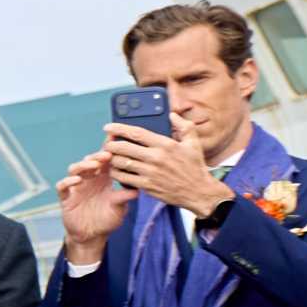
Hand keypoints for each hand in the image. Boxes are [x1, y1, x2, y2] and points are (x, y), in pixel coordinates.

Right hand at [53, 149, 126, 263]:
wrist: (92, 236)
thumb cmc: (108, 220)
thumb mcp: (119, 208)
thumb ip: (124, 197)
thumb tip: (137, 189)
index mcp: (103, 178)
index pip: (105, 160)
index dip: (108, 148)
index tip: (115, 137)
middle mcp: (89, 179)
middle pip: (90, 161)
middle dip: (97, 156)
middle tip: (107, 155)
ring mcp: (76, 187)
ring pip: (75, 169)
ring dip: (84, 166)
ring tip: (93, 166)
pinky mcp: (66, 197)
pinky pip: (63, 186)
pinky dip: (68, 181)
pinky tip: (77, 181)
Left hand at [103, 123, 231, 219]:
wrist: (199, 192)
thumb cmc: (195, 166)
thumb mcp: (194, 143)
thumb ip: (184, 126)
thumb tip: (172, 115)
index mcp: (166, 145)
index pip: (136, 133)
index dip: (119, 128)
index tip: (108, 127)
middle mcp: (156, 158)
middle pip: (124, 147)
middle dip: (110, 144)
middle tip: (107, 144)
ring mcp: (150, 173)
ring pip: (121, 162)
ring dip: (112, 159)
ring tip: (110, 157)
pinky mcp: (147, 186)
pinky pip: (124, 178)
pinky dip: (116, 173)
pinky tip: (115, 170)